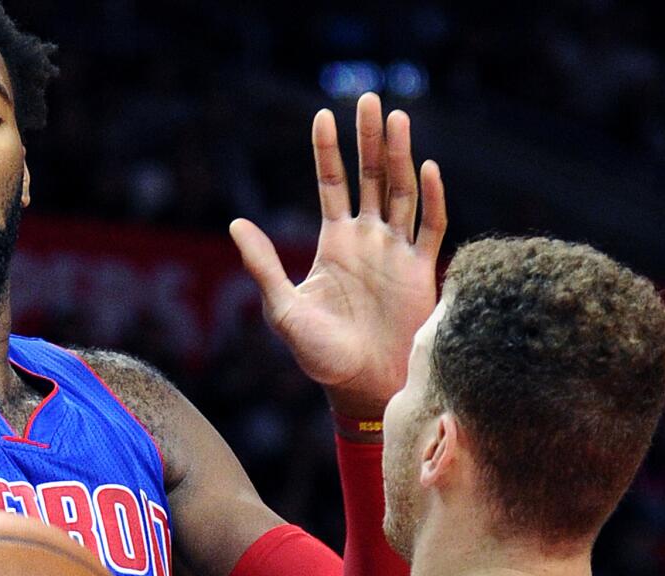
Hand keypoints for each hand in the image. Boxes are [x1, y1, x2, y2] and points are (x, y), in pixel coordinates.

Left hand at [230, 93, 446, 417]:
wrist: (361, 387)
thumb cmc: (318, 354)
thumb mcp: (282, 307)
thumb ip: (263, 264)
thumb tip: (235, 224)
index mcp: (334, 243)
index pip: (331, 184)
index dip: (327, 151)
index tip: (323, 114)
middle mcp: (368, 240)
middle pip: (371, 177)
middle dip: (369, 139)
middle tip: (370, 98)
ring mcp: (396, 253)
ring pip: (401, 192)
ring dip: (400, 156)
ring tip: (396, 118)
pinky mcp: (421, 273)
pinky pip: (428, 228)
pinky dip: (429, 199)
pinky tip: (425, 168)